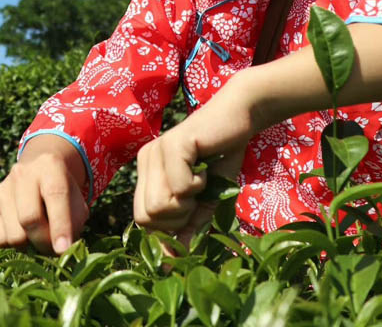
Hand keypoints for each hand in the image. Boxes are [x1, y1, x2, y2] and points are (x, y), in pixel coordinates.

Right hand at [0, 136, 89, 253]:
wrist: (38, 175)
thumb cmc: (62, 194)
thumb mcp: (77, 204)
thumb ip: (73, 225)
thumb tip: (61, 250)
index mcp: (50, 166)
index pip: (55, 195)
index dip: (61, 226)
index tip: (63, 250)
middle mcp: (22, 172)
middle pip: (29, 218)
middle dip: (43, 242)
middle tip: (52, 248)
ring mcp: (1, 187)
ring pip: (13, 235)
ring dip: (28, 246)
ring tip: (37, 236)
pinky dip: (12, 245)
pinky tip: (21, 232)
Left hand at [133, 80, 253, 242]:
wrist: (240, 118)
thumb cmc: (222, 158)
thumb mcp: (205, 201)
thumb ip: (188, 227)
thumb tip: (173, 263)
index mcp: (147, 173)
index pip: (141, 221)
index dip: (168, 228)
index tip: (191, 211)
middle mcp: (145, 160)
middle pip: (146, 217)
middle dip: (178, 218)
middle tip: (198, 195)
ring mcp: (154, 151)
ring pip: (159, 205)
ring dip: (188, 202)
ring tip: (201, 181)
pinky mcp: (171, 145)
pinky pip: (178, 187)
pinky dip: (199, 186)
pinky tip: (206, 169)